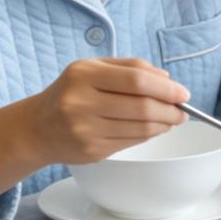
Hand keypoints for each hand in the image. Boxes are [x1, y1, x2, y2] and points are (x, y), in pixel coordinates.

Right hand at [24, 58, 190, 165]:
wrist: (37, 128)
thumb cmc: (71, 93)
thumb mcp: (92, 69)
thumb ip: (130, 67)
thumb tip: (167, 80)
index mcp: (83, 75)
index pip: (136, 80)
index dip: (166, 89)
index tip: (183, 94)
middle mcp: (81, 102)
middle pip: (142, 107)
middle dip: (170, 109)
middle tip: (182, 110)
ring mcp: (85, 130)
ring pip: (140, 128)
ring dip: (164, 124)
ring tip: (172, 119)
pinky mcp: (91, 151)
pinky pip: (131, 142)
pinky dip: (149, 135)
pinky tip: (154, 128)